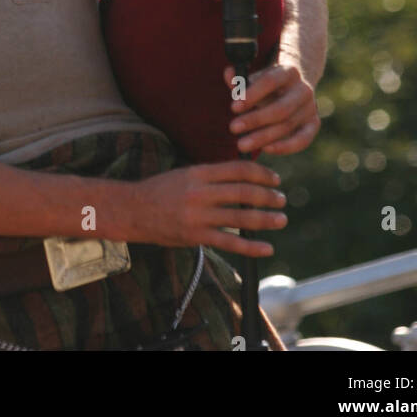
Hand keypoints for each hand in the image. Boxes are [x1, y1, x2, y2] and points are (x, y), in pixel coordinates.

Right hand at [132, 159, 286, 256]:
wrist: (133, 210)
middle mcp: (201, 192)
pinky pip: (230, 243)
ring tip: (281, 219)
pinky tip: (266, 248)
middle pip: (244, 192)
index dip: (261, 173)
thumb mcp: (186, 174)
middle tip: (282, 199)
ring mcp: (199, 216)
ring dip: (266, 219)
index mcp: (199, 172)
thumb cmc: (161, 190)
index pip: (239, 169)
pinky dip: (251, 247)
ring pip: (241, 217)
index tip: (275, 178)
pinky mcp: (196, 236)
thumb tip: (243, 176)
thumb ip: (212, 175)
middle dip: (268, 196)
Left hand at [224, 62, 320, 155]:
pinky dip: (285, 147)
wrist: (293, 83)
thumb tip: (229, 74)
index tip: (233, 107)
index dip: (252, 95)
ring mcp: (310, 107)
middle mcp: (303, 89)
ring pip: (288, 125)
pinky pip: (302, 140)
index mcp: (289, 71)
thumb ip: (240, 77)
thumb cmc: (267, 81)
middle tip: (233, 128)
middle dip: (255, 120)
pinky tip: (265, 149)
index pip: (270, 81)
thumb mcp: (254, 75)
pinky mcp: (313, 123)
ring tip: (241, 144)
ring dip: (263, 137)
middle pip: (280, 108)